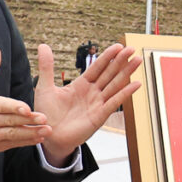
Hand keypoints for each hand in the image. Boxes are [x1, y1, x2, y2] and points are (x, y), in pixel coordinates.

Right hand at [0, 46, 48, 161]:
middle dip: (27, 120)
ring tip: (46, 130)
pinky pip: (12, 143)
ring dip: (30, 133)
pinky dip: (26, 141)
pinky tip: (39, 137)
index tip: (27, 108)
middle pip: (9, 121)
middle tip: (44, 118)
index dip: (13, 108)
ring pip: (12, 134)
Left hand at [34, 42, 137, 162]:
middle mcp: (92, 93)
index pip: (97, 67)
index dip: (108, 57)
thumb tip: (43, 45)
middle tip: (132, 49)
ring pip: (115, 85)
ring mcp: (97, 104)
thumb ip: (46, 66)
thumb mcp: (45, 87)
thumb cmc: (47, 114)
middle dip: (121, 61)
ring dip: (127, 73)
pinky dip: (125, 93)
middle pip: (109, 73)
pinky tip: (136, 84)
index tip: (118, 46)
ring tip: (138, 60)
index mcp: (81, 84)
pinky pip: (114, 103)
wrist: (48, 135)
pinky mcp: (99, 116)